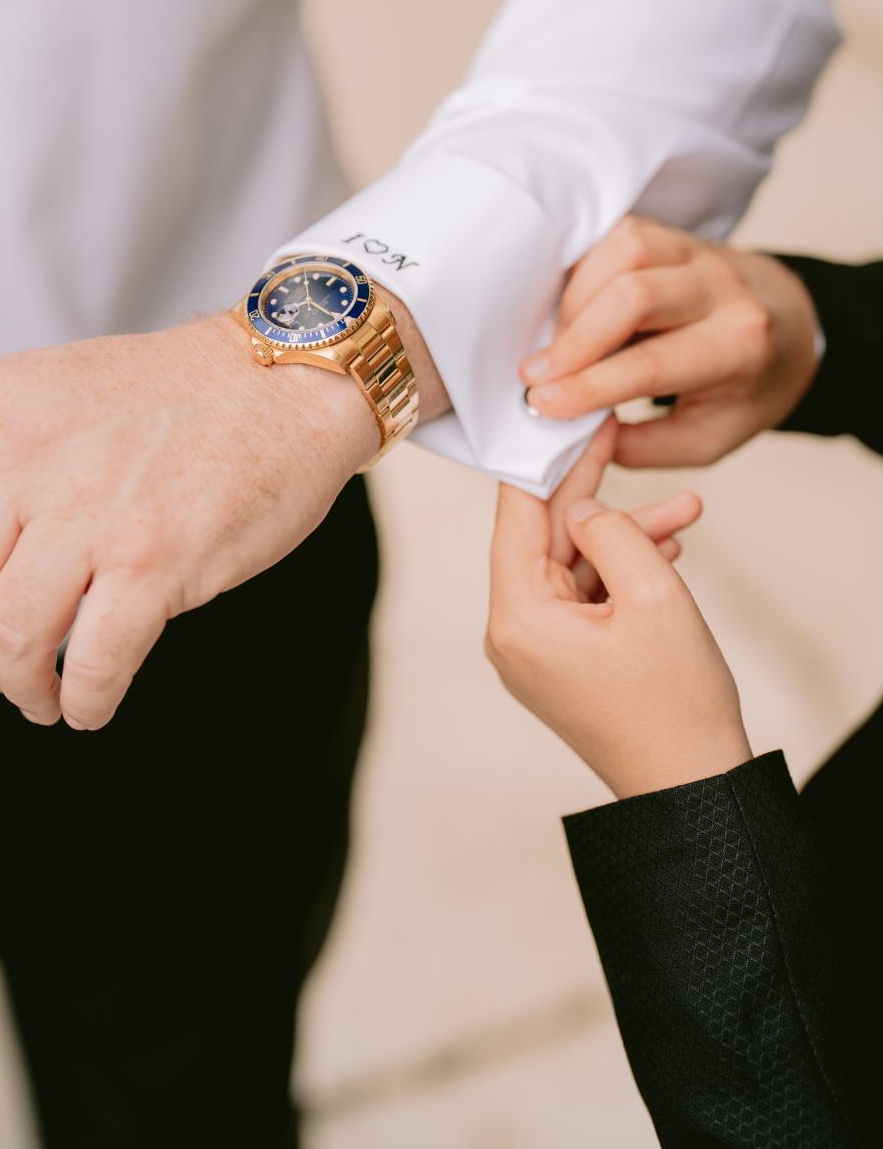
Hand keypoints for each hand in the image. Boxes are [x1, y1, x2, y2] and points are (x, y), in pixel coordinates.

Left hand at [0, 315, 380, 729]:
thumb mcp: (55, 389)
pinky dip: (84, 700)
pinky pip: (93, 660)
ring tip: (44, 693)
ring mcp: (93, 508)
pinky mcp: (157, 557)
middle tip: (1, 666)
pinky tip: (92, 703)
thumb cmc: (182, 394)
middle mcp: (31, 453)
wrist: (285, 381)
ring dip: (20, 685)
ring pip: (12, 633)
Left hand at [486, 431, 750, 798]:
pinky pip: (584, 596)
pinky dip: (622, 571)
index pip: (516, 515)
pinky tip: (669, 547)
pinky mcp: (562, 661)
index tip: (565, 419)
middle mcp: (512, 633)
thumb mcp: (653, 594)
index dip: (544, 461)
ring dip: (624, 536)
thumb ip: (610, 532)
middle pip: (543, 537)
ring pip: (573, 564)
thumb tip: (580, 508)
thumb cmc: (675, 704)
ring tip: (685, 508)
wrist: (694, 789)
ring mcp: (536, 650)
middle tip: (617, 438)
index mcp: (517, 616)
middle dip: (592, 494)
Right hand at [520, 216, 820, 466]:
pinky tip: (571, 307)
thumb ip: (643, 445)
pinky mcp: (672, 232)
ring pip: (626, 249)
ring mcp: (697, 250)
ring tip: (558, 341)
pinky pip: (619, 234)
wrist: (792, 326)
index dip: (589, 384)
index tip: (541, 404)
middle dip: (574, 339)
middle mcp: (723, 289)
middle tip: (534, 375)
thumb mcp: (709, 440)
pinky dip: (584, 270)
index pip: (652, 363)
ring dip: (576, 298)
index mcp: (739, 347)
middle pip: (635, 294)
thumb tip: (577, 432)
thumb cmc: (746, 388)